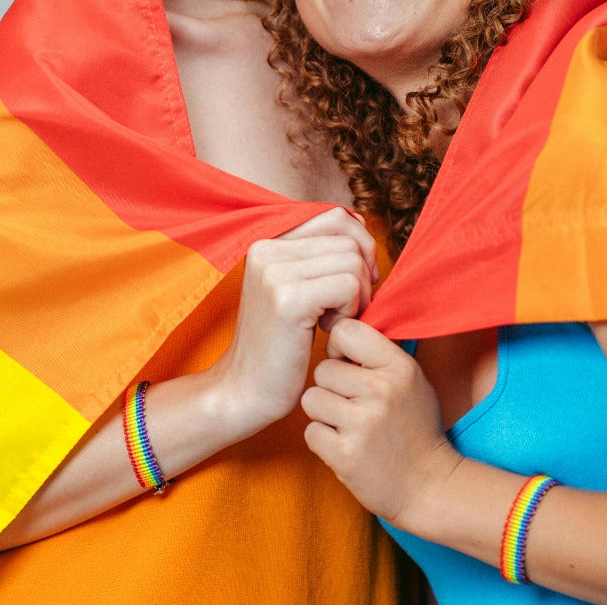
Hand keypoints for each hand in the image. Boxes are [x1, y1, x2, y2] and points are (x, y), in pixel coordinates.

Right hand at [206, 207, 377, 436]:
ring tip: (331, 321)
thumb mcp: (293, 286)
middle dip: (361, 275)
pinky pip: (348, 285)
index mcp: (266, 240)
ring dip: (356, 296)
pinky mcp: (288, 299)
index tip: (355, 283)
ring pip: (352, 261)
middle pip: (349, 239)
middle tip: (343, 309)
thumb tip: (361, 225)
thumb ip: (319, 254)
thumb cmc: (279, 344)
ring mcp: (274, 272)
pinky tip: (328, 330)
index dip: (360, 246)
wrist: (245, 390)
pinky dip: (351, 309)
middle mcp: (266, 248)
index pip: (336, 217)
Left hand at [301, 318, 462, 527]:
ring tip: (349, 427)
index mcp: (399, 368)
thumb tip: (338, 325)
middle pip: (322, 370)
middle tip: (354, 406)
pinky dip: (323, 441)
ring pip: (311, 399)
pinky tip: (347, 447)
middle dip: (331, 388)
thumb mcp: (410, 381)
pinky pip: (310, 432)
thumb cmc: (415, 428)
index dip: (338, 348)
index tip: (347, 364)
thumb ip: (377, 355)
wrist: (429, 486)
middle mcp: (381, 391)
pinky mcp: (345, 454)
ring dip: (324, 415)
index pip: (346, 332)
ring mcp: (362, 424)